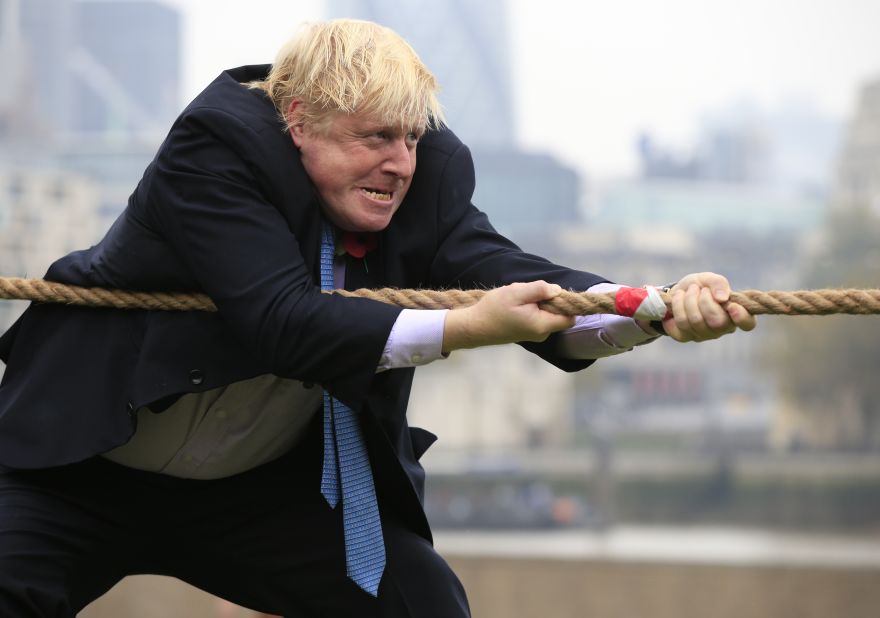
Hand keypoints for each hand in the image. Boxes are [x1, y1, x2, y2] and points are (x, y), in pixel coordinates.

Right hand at [442, 281, 575, 352]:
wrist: (474, 327)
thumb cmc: (494, 309)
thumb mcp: (516, 293)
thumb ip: (539, 290)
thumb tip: (558, 290)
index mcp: (542, 325)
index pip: (569, 316)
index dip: (565, 302)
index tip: (550, 292)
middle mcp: (542, 334)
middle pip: (558, 313)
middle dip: (547, 300)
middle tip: (526, 294)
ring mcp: (535, 335)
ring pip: (546, 313)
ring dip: (536, 303)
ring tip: (517, 300)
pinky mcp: (527, 333)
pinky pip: (537, 317)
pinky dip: (529, 308)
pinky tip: (514, 306)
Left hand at [660, 272, 756, 341]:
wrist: (674, 293)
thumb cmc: (698, 287)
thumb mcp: (708, 278)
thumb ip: (718, 283)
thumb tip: (722, 298)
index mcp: (735, 313)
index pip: (748, 324)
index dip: (742, 317)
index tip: (732, 306)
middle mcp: (722, 328)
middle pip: (717, 322)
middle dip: (704, 301)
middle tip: (697, 289)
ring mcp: (704, 335)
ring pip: (696, 322)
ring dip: (688, 300)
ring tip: (686, 291)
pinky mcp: (685, 337)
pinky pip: (680, 325)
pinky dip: (677, 307)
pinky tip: (677, 301)